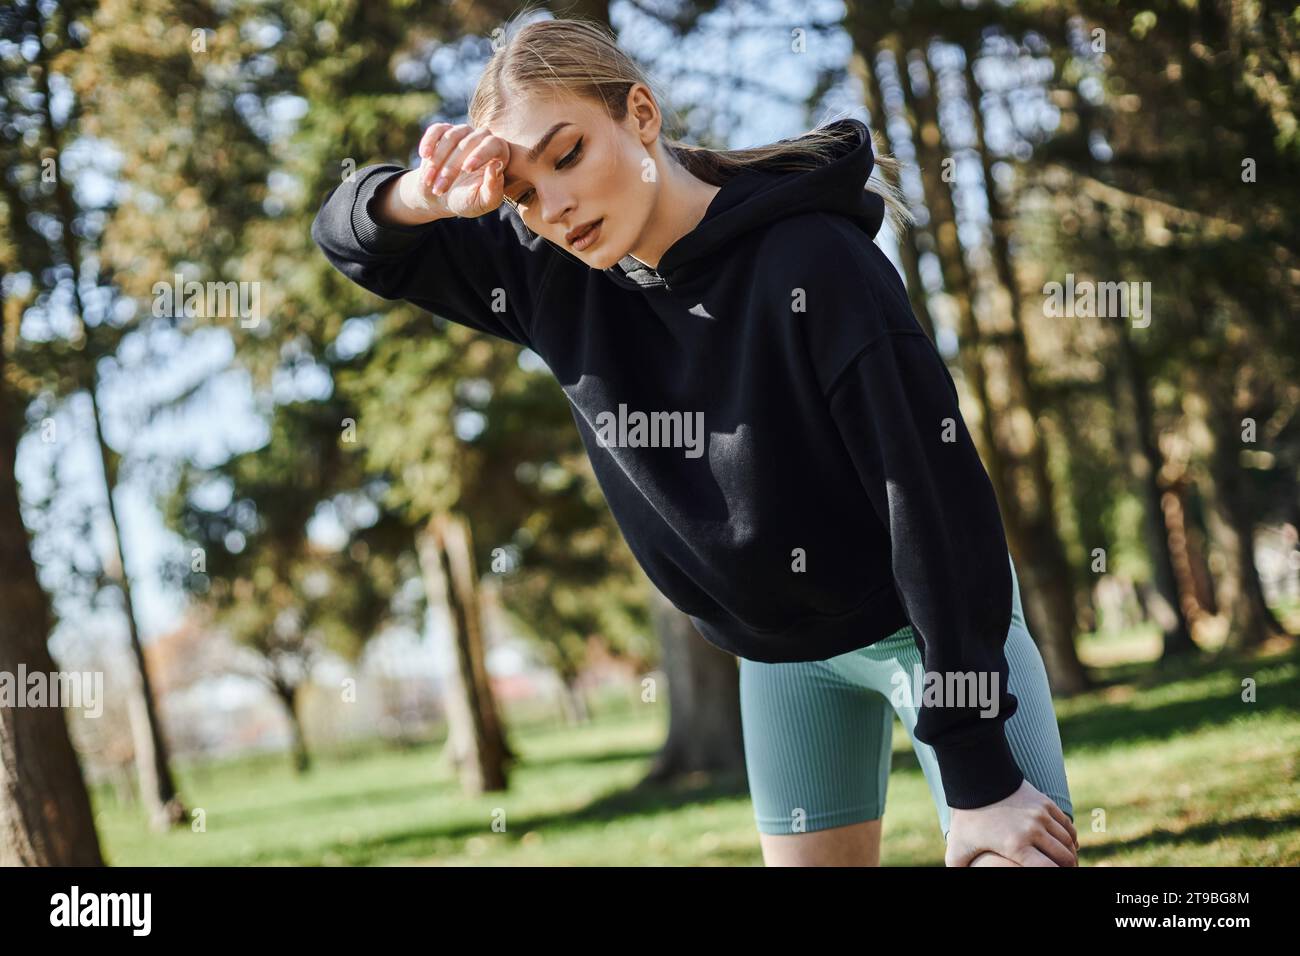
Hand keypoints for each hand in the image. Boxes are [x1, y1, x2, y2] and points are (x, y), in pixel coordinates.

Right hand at [406, 122, 511, 219]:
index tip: (466, 169)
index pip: (494, 144)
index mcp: (498, 154)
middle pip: (469, 143)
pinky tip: (424, 156)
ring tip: (429, 182)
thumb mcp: (482, 202)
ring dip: (437, 161)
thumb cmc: (466, 201)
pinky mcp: (444, 131)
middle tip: (439, 189)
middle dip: (451, 168)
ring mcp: (462, 132)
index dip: (481, 155)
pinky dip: (429, 142)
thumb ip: (493, 190)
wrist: (440, 196)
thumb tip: (495, 166)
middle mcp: (482, 138)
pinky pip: (436, 130)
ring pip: (451, 137)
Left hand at [945, 778, 1078, 866]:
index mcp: (1015, 845)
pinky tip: (1070, 845)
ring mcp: (1040, 815)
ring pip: (1067, 841)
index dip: (1056, 875)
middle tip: (1065, 871)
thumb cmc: (967, 817)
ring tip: (1068, 863)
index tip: (1055, 876)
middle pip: (1063, 857)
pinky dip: (1071, 838)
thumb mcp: (957, 847)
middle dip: (1067, 867)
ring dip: (1070, 854)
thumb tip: (950, 883)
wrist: (975, 779)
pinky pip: (1066, 824)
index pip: (1048, 869)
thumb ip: (957, 868)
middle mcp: (1032, 830)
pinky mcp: (1044, 802)